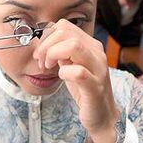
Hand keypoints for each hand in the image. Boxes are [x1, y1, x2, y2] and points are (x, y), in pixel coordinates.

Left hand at [34, 19, 117, 142]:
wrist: (101, 116)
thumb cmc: (84, 90)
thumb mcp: (71, 65)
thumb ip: (62, 52)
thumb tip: (45, 41)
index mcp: (90, 45)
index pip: (64, 26)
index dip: (47, 37)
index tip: (41, 53)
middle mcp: (97, 53)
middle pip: (66, 32)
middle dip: (46, 45)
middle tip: (41, 62)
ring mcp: (98, 69)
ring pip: (74, 46)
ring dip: (53, 54)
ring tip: (48, 67)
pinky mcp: (95, 87)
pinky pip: (78, 72)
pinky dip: (64, 73)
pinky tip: (62, 78)